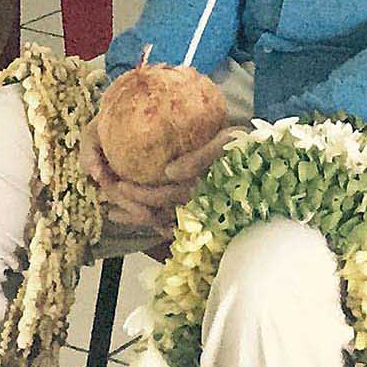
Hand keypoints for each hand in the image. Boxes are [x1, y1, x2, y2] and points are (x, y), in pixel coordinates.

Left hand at [78, 106, 237, 238]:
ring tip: (111, 211)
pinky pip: (167, 224)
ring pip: (158, 221)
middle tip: (107, 194)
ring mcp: (195, 213)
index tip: (118, 184)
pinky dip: (146, 220)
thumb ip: (200, 157)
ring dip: (134, 217)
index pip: (163, 195)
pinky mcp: (195, 215)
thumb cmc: (243, 147)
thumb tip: (169, 171)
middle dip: (129, 205)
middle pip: (155, 212)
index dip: (139, 193)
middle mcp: (196, 206)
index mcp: (200, 187)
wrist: (259, 161)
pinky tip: (129, 215)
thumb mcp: (226, 142)